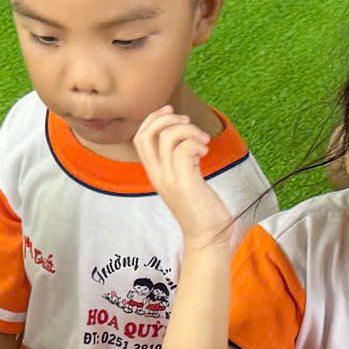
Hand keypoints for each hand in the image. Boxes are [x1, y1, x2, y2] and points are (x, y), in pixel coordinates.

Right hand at [134, 108, 237, 249]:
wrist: (208, 237)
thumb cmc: (202, 209)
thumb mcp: (186, 180)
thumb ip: (181, 161)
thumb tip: (188, 137)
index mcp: (155, 173)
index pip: (140, 138)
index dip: (153, 119)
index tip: (171, 111)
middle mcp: (158, 175)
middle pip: (146, 134)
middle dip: (166, 119)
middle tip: (187, 123)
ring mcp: (169, 179)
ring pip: (168, 137)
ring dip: (189, 131)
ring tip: (203, 142)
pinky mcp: (184, 183)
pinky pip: (183, 150)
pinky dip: (196, 144)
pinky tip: (205, 153)